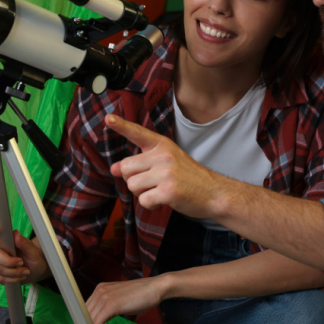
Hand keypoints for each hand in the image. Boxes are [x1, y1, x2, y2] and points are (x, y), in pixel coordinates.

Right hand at [0, 227, 48, 284]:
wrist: (34, 270)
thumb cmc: (33, 257)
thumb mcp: (33, 251)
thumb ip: (24, 243)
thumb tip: (15, 233)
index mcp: (5, 238)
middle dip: (10, 262)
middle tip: (22, 263)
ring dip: (13, 272)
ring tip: (24, 271)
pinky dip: (11, 279)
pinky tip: (19, 276)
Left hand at [86, 276, 167, 323]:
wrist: (156, 288)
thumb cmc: (142, 294)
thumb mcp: (120, 299)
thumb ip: (108, 305)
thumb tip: (98, 321)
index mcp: (100, 288)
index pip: (85, 310)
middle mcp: (99, 291)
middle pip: (85, 317)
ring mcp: (104, 297)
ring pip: (90, 323)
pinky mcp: (110, 305)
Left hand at [106, 114, 221, 215]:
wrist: (214, 192)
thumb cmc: (189, 178)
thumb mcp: (166, 163)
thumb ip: (141, 163)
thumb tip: (114, 169)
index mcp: (163, 145)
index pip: (138, 133)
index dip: (122, 125)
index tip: (108, 118)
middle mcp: (164, 155)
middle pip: (126, 168)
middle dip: (133, 180)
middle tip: (152, 183)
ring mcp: (167, 172)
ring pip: (132, 185)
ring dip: (142, 194)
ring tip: (160, 191)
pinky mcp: (169, 190)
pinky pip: (143, 200)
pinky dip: (151, 205)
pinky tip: (164, 200)